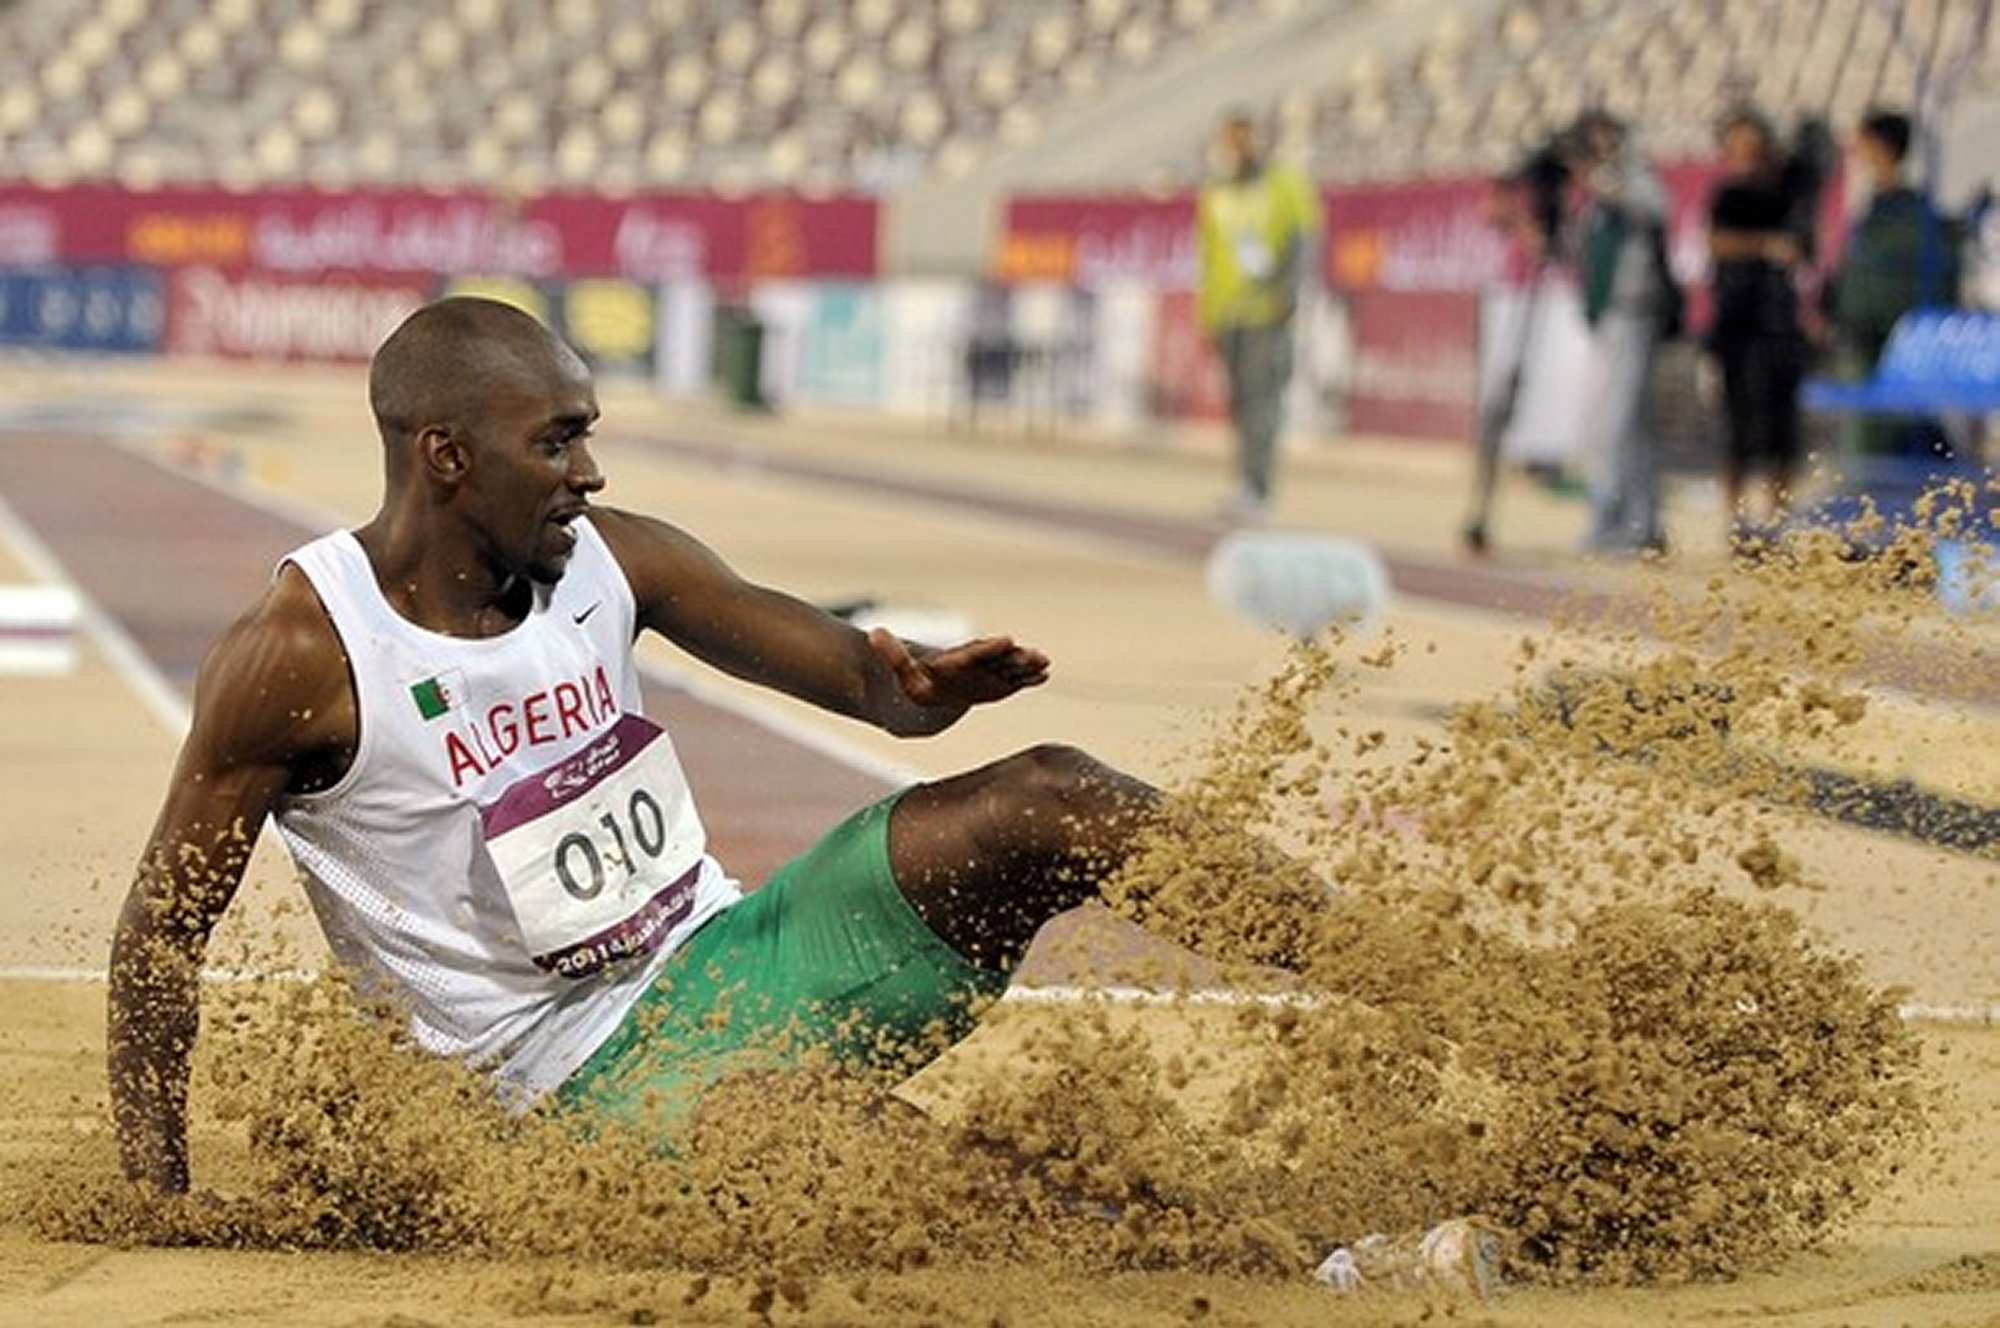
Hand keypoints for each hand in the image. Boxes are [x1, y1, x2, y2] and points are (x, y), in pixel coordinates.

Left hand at [868, 628, 1048, 710]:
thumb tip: (872, 633)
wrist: (931, 691)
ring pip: (1010, 667)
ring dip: (1026, 666)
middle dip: (1016, 656)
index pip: (975, 652)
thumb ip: (892, 654)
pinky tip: (1044, 676)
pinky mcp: (997, 683)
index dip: (991, 647)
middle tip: (1036, 654)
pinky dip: (1028, 679)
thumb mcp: (902, 672)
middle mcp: (976, 662)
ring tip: (1045, 663)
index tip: (1007, 640)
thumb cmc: (916, 682)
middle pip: (999, 658)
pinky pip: (1014, 681)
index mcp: (956, 659)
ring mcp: (988, 672)